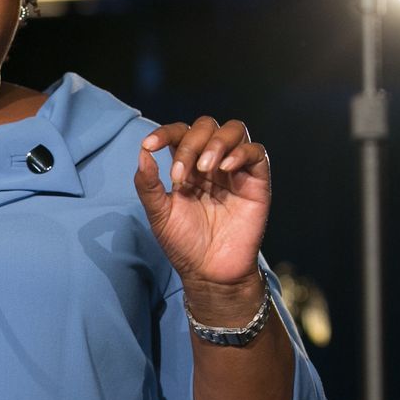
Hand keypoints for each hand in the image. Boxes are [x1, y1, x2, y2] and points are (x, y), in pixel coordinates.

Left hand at [135, 117, 270, 314]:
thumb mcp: (159, 214)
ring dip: (216, 142)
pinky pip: (257, 152)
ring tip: (206, 168)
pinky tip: (225, 169)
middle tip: (181, 173)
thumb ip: (148, 184)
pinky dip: (240, 153)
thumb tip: (142, 152)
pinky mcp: (257, 182)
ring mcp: (236, 170)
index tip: (149, 145)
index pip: (180, 133)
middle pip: (206, 126)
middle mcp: (212, 163)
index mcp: (188, 166)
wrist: (210, 273)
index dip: (165, 133)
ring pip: (234, 130)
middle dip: (191, 142)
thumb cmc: (184, 244)